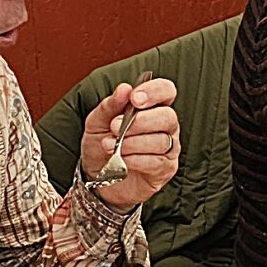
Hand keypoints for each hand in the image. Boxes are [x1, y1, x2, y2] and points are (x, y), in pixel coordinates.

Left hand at [81, 76, 180, 207]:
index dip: (154, 91)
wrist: (97, 178)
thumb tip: (124, 89)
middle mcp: (165, 126)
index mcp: (151, 108)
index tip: (134, 98)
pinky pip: (156, 161)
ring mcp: (169, 148)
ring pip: (161, 140)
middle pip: (167, 116)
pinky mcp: (165, 169)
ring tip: (110, 145)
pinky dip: (135, 160)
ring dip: (132, 143)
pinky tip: (121, 160)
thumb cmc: (101, 146)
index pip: (166, 90)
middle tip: (115, 127)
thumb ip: (110, 105)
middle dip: (140, 121)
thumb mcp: (97, 122)